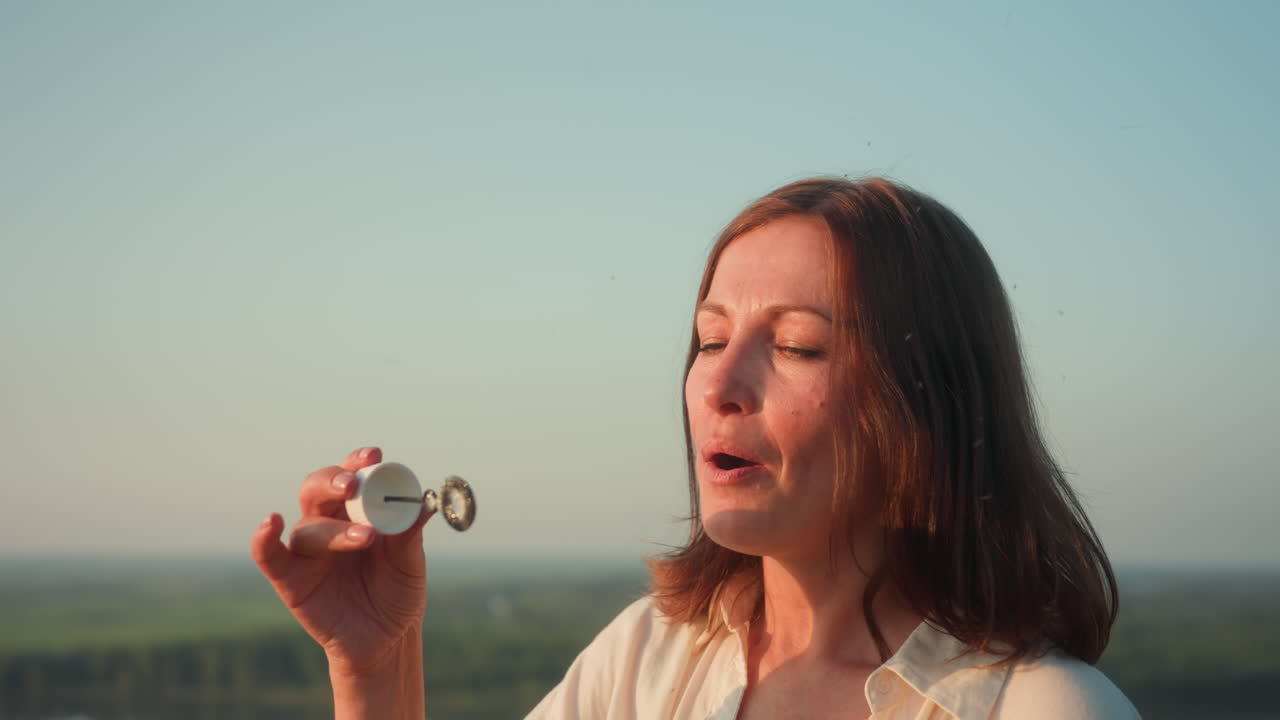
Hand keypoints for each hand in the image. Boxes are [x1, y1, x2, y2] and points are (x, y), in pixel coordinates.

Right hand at [250, 446, 430, 677]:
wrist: (388, 639)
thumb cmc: (398, 592)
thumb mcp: (410, 563)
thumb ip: (410, 534)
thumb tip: (424, 503)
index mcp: (358, 511)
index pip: (353, 476)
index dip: (358, 462)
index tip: (374, 455)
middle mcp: (329, 523)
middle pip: (319, 489)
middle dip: (334, 480)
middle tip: (354, 485)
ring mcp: (308, 551)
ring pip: (309, 525)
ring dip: (335, 529)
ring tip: (366, 537)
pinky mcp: (290, 579)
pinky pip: (268, 556)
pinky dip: (263, 538)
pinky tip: (270, 522)